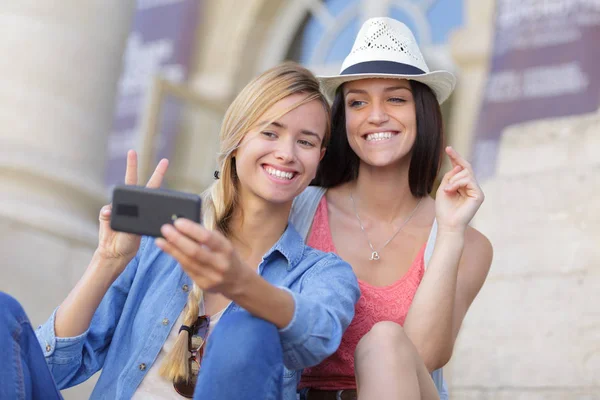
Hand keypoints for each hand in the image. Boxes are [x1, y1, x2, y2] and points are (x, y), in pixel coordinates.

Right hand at [96, 150, 168, 264]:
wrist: (116, 251)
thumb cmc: (132, 241)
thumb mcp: (139, 231)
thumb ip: (133, 220)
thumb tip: (119, 210)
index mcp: (144, 205)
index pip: (152, 186)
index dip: (158, 173)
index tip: (165, 161)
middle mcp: (130, 203)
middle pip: (131, 180)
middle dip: (131, 165)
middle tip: (132, 151)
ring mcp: (117, 206)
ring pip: (117, 198)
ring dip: (119, 207)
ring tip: (119, 217)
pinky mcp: (106, 213)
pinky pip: (106, 211)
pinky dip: (109, 217)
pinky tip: (110, 222)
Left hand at [155, 219, 248, 296]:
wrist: (238, 281)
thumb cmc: (227, 256)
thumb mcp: (224, 244)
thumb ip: (207, 237)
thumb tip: (184, 226)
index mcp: (227, 249)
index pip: (207, 238)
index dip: (191, 229)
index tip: (177, 222)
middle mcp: (220, 264)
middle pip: (194, 251)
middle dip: (177, 240)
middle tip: (165, 229)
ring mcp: (212, 277)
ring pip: (187, 262)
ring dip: (172, 250)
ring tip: (160, 240)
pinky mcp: (203, 285)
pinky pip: (187, 270)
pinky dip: (178, 258)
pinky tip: (170, 250)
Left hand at [435, 146, 483, 233]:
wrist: (448, 224)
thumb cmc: (444, 209)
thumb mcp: (444, 188)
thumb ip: (450, 177)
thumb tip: (459, 167)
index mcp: (463, 186)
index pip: (461, 169)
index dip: (456, 158)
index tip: (448, 148)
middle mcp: (471, 187)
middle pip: (466, 167)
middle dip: (456, 159)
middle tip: (448, 151)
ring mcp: (476, 191)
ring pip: (466, 173)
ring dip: (453, 179)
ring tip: (447, 190)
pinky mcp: (479, 195)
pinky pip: (468, 180)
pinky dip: (457, 183)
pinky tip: (450, 190)